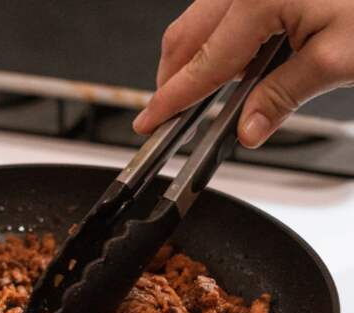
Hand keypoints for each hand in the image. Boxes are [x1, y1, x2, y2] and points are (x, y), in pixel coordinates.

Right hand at [133, 0, 353, 147]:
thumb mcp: (337, 60)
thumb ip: (281, 98)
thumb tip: (247, 128)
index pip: (201, 64)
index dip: (171, 99)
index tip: (149, 121)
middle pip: (186, 35)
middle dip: (173, 78)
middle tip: (170, 114)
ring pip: (201, 20)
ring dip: (198, 58)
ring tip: (209, 94)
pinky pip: (226, 8)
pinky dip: (222, 39)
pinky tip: (241, 63)